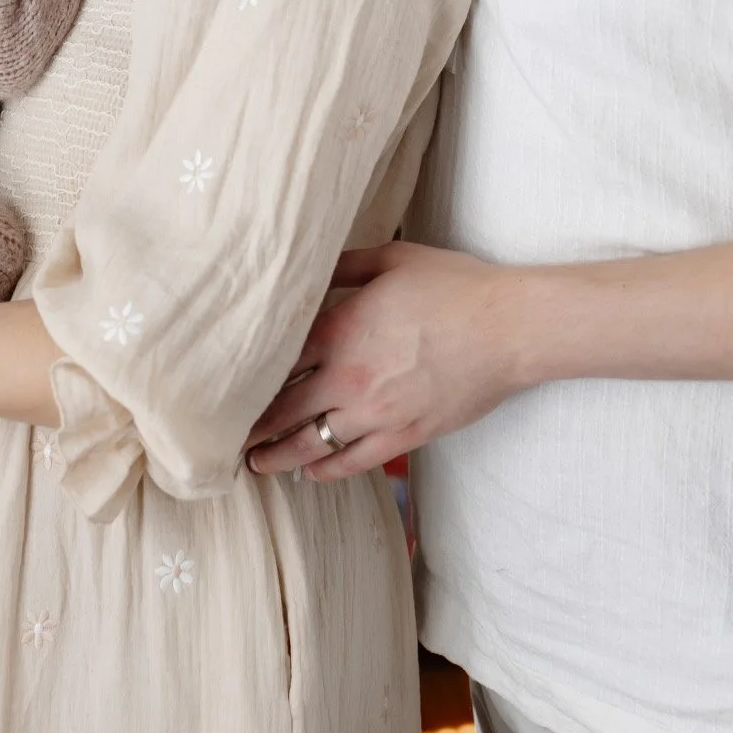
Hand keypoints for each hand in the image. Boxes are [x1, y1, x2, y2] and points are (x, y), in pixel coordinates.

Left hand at [245, 241, 523, 479]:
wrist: (509, 328)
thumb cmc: (454, 286)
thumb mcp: (392, 259)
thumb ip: (343, 266)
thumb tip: (310, 268)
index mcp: (339, 330)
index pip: (276, 364)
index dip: (246, 381)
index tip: (223, 390)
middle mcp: (349, 377)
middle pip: (283, 412)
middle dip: (251, 429)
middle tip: (226, 439)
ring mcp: (376, 413)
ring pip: (312, 444)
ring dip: (279, 457)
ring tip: (256, 464)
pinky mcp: (405, 436)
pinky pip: (353, 462)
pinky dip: (325, 471)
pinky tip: (310, 473)